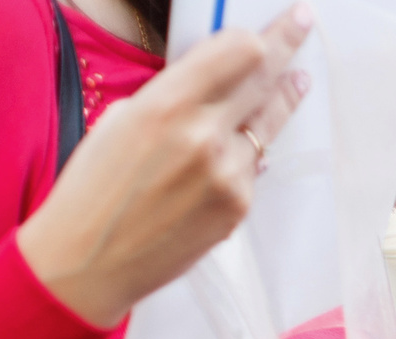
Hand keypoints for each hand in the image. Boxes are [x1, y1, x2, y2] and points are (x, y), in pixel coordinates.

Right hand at [15, 5, 314, 328]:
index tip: (272, 26)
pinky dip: (247, 154)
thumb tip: (217, 80)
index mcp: (166, 105)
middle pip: (264, 79)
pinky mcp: (239, 207)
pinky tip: (233, 153)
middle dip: (287, 45)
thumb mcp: (124, 120)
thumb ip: (175, 96)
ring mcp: (229, 175)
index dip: (257, 37)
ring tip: (299, 81)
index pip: (236, 54)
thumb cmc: (96, 185)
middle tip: (304, 23)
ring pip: (266, 125)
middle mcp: (204, 137)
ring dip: (280, 101)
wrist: (91, 258)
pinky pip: (253, 167)